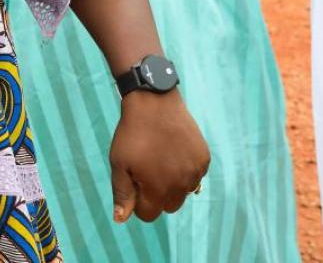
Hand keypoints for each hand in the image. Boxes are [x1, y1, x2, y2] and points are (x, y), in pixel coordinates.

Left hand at [110, 90, 209, 222]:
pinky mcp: (204, 159)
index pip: (149, 214)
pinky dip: (185, 171)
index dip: (137, 202)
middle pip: (168, 206)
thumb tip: (121, 219)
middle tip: (146, 170)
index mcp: (158, 189)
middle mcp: (181, 185)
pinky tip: (173, 153)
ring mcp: (195, 172)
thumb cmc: (132, 133)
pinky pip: (195, 177)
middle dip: (156, 195)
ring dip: (172, 184)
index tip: (134, 182)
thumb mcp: (119, 163)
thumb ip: (122, 193)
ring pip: (183, 193)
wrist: (154, 102)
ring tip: (160, 160)